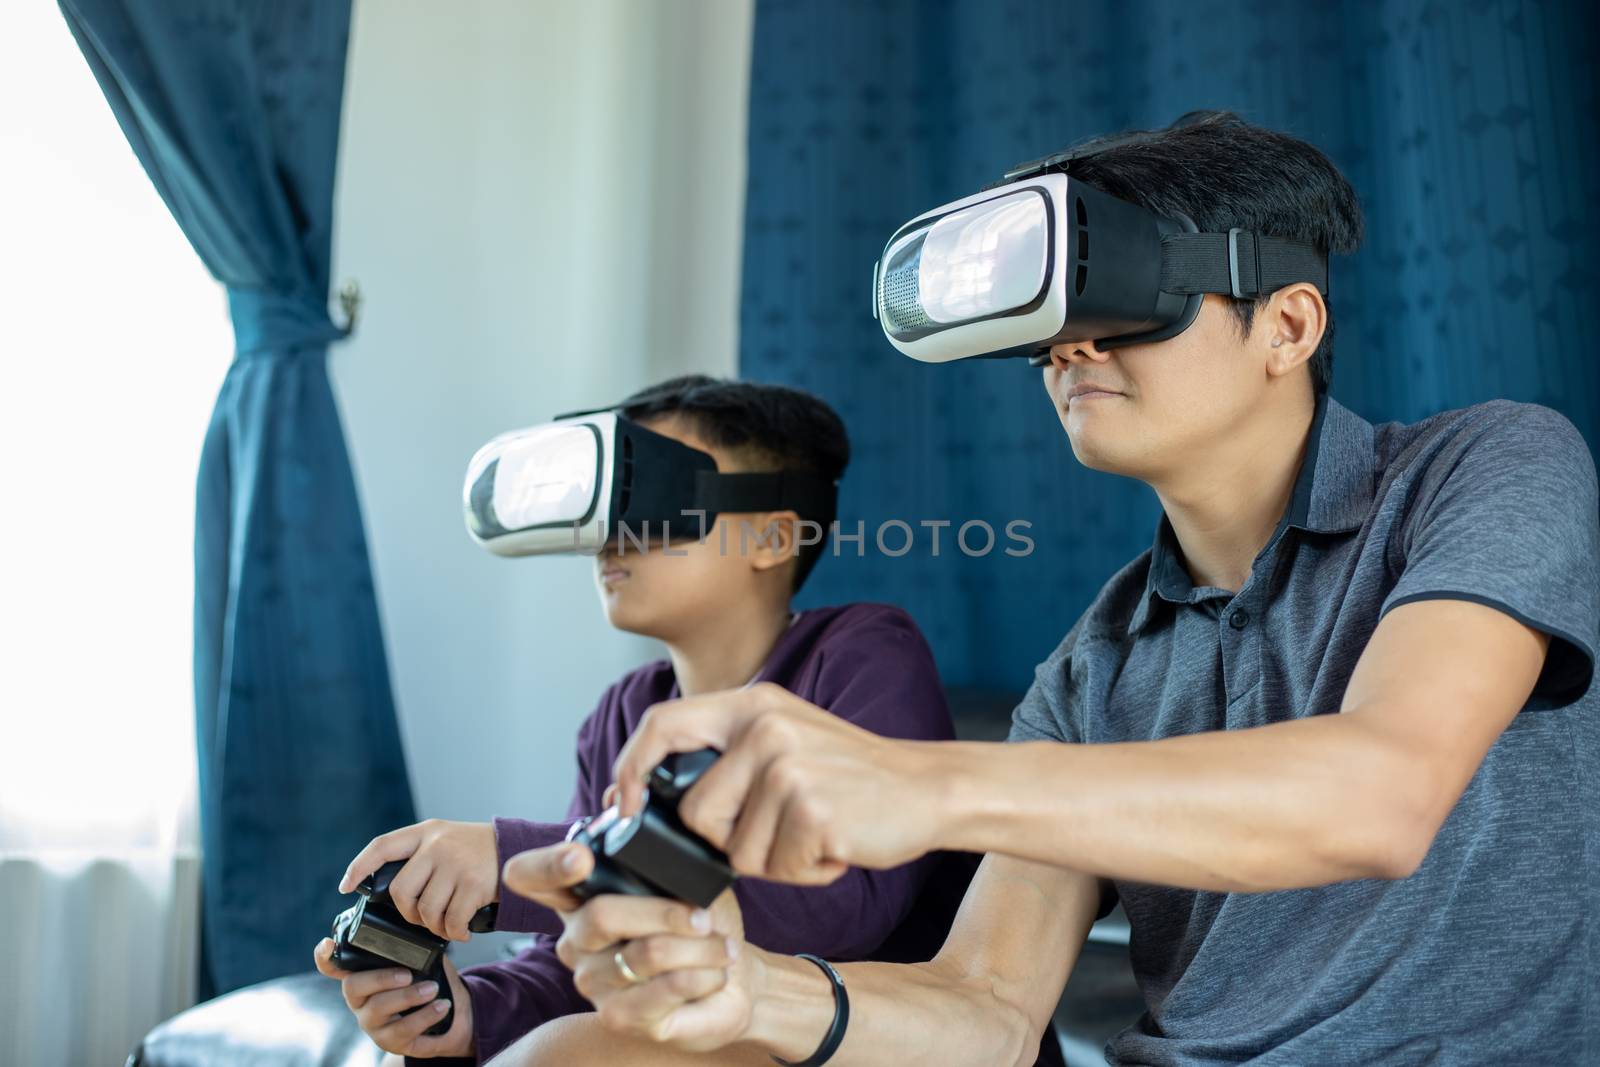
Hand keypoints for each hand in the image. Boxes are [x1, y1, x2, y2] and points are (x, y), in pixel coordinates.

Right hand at [313, 938, 472, 1057]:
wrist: (451, 1019)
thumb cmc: (428, 983)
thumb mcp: (421, 962)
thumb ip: (412, 948)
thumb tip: (420, 931)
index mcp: (362, 975)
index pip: (333, 966)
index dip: (325, 956)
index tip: (329, 943)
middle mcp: (360, 1001)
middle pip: (354, 986)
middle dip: (381, 978)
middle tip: (408, 974)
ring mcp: (372, 1023)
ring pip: (379, 1008)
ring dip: (408, 996)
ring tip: (433, 989)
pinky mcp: (390, 1041)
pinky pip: (403, 1029)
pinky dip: (426, 1015)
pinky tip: (442, 1005)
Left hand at [340, 820, 497, 940]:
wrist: (518, 849)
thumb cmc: (476, 851)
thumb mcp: (446, 839)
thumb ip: (420, 855)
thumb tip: (388, 892)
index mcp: (426, 832)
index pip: (382, 846)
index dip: (359, 867)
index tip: (344, 886)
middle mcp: (437, 845)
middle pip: (400, 891)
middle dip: (408, 913)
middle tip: (422, 918)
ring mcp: (455, 864)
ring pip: (426, 911)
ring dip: (435, 926)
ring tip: (447, 924)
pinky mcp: (474, 884)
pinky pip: (451, 921)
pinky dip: (454, 933)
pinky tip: (462, 930)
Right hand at [502, 843, 755, 1051]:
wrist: (734, 977)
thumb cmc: (703, 921)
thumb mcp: (690, 871)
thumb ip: (658, 835)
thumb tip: (625, 793)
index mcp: (581, 896)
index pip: (531, 875)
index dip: (547, 865)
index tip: (580, 858)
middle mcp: (576, 938)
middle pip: (602, 914)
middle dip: (665, 911)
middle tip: (705, 916)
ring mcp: (593, 980)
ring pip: (644, 953)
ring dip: (697, 947)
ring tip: (724, 946)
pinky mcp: (618, 1016)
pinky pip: (661, 991)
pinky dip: (701, 976)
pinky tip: (717, 971)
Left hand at [612, 682, 947, 883]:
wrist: (927, 788)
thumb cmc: (850, 778)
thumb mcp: (786, 737)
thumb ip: (729, 755)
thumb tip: (653, 795)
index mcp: (753, 703)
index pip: (662, 724)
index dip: (630, 769)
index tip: (624, 807)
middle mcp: (766, 727)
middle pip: (697, 812)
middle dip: (730, 840)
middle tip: (780, 831)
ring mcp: (790, 768)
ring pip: (737, 851)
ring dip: (774, 861)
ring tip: (814, 833)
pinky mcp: (814, 811)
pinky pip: (778, 868)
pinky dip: (805, 871)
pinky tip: (833, 846)